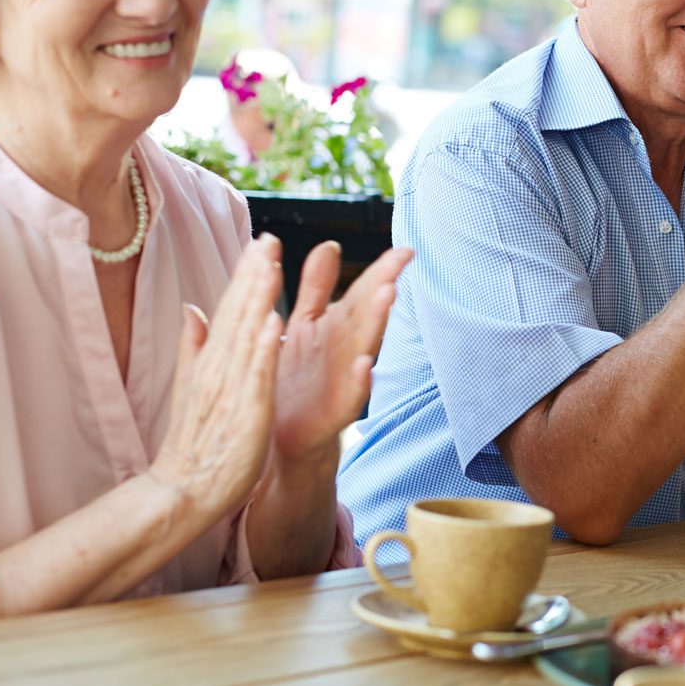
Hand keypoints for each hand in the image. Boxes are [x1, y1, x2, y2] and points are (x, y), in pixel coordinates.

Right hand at [149, 235, 285, 516]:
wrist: (181, 492)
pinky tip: (276, 323)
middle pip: (237, 313)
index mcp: (212, 361)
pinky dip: (264, 350)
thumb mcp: (193, 386)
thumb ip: (193, 345)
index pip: (230, 309)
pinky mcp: (245, 413)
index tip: (262, 241)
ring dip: (258, 299)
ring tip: (272, 263)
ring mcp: (230, 389)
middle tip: (268, 236)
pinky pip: (255, 377)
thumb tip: (191, 308)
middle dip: (253, 274)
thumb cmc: (195, 443)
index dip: (246, 274)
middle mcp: (218, 368)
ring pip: (246, 336)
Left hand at [273, 241, 412, 465]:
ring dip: (377, 323)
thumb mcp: (304, 326)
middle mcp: (344, 351)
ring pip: (363, 347)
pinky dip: (359, 381)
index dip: (382, 270)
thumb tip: (330, 245)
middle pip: (367, 315)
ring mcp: (341, 381)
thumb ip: (317, 287)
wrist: (278, 440)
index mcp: (336, 327)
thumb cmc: (294, 382)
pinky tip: (365, 365)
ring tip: (389, 295)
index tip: (406, 250)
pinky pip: (349, 397)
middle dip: (383, 288)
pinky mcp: (331, 414)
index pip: (363, 292)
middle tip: (400, 264)